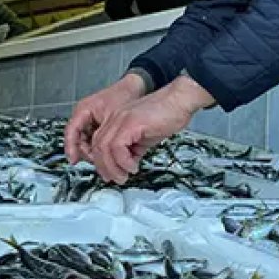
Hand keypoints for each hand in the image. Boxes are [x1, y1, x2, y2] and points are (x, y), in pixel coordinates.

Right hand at [64, 74, 145, 164]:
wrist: (135, 87)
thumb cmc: (124, 95)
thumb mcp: (114, 115)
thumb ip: (105, 134)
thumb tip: (100, 153)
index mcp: (83, 110)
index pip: (71, 132)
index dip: (71, 148)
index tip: (74, 161)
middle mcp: (83, 115)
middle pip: (78, 140)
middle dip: (88, 153)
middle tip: (101, 162)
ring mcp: (89, 120)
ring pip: (86, 143)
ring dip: (95, 153)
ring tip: (108, 158)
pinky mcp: (97, 124)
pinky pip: (94, 140)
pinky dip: (101, 148)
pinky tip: (111, 153)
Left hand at [90, 75, 214, 183]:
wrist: (181, 99)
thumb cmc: (168, 114)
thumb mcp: (146, 135)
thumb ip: (134, 147)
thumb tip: (129, 162)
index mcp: (117, 119)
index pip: (99, 142)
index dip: (102, 161)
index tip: (110, 174)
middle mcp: (115, 117)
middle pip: (97, 146)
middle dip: (104, 167)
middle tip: (116, 179)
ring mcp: (121, 119)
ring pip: (104, 148)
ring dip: (112, 167)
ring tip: (124, 176)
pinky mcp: (131, 123)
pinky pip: (117, 146)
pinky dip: (123, 161)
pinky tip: (133, 166)